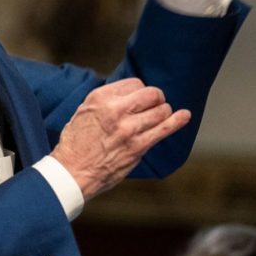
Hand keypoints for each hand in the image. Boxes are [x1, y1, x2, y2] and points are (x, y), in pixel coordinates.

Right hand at [50, 78, 190, 200]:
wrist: (71, 172)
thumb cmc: (75, 144)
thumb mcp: (84, 111)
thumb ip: (106, 101)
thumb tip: (128, 95)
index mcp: (100, 98)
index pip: (135, 83)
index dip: (140, 91)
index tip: (140, 100)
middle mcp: (116, 110)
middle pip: (151, 93)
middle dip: (156, 98)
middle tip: (155, 105)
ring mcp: (128, 129)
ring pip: (160, 110)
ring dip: (164, 112)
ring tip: (161, 116)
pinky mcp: (137, 147)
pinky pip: (164, 129)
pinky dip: (178, 121)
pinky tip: (185, 116)